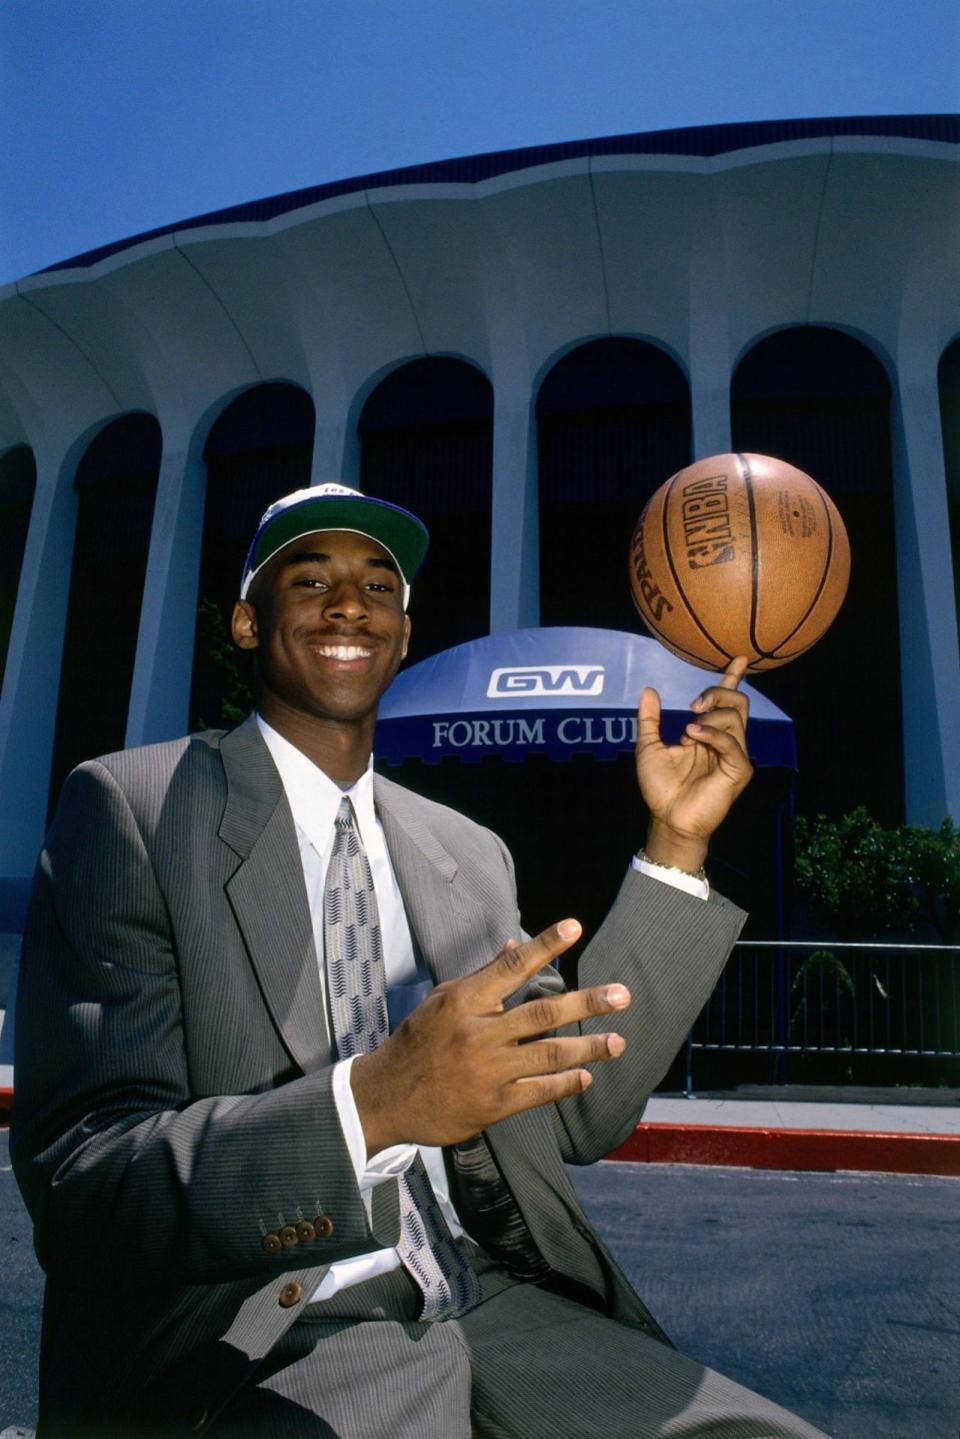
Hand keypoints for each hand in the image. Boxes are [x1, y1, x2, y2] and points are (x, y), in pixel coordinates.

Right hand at [350, 920, 630, 1152]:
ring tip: (617, 1041)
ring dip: (588, 1047)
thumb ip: (482, 977)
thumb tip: (513, 945)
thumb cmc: (417, 1042)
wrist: (386, 1097)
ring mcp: (489, 1070)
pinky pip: (539, 1091)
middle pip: (543, 1013)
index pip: (511, 966)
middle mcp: (479, 1033)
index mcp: (464, 1001)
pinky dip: (566, 1083)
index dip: (545, 945)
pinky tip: (586, 1076)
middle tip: (621, 995)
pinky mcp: (494, 1105)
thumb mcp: (442, 1001)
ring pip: (549, 1054)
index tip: (574, 927)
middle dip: (586, 1003)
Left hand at [636, 656, 752, 872]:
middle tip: (692, 704)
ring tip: (688, 727)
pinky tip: (693, 736)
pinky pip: (733, 742)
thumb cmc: (660, 787)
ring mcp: (735, 755)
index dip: (732, 679)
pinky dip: (712, 734)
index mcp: (709, 734)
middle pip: (738, 702)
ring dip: (711, 714)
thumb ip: (649, 719)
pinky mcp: (739, 770)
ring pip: (736, 716)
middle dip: (718, 692)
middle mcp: (726, 741)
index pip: (726, 702)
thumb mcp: (648, 747)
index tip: (738, 659)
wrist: (667, 818)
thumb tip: (649, 690)